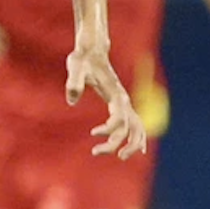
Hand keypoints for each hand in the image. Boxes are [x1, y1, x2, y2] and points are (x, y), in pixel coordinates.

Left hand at [67, 42, 146, 157]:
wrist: (92, 51)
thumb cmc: (82, 60)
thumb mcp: (75, 67)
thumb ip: (74, 82)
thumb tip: (71, 100)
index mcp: (116, 94)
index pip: (120, 119)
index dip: (109, 130)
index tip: (93, 133)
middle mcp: (124, 100)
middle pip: (130, 128)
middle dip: (118, 144)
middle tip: (96, 152)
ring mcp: (125, 103)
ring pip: (137, 128)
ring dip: (131, 144)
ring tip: (120, 157)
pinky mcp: (121, 104)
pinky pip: (135, 123)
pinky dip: (138, 137)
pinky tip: (138, 149)